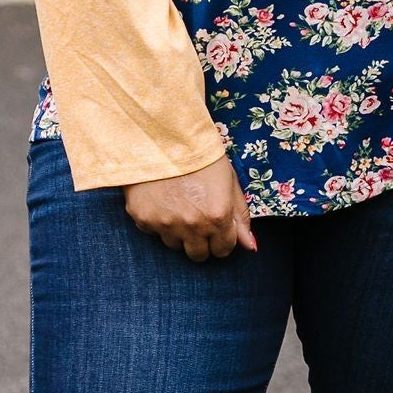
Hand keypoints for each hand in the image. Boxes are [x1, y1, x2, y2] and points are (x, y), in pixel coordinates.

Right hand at [125, 153, 257, 261]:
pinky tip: (161, 200)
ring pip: (175, 246)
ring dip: (179, 233)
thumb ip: (240, 216)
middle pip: (199, 255)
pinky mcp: (143, 219)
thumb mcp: (228, 181)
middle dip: (202, 242)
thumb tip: (250, 246)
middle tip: (197, 219)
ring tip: (178, 206)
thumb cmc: (200, 155)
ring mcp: (165, 224)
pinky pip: (154, 232)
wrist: (161, 136)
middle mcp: (192, 225)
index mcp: (217, 216)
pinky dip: (158, 222)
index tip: (217, 227)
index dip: (222, 239)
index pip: (223, 249)